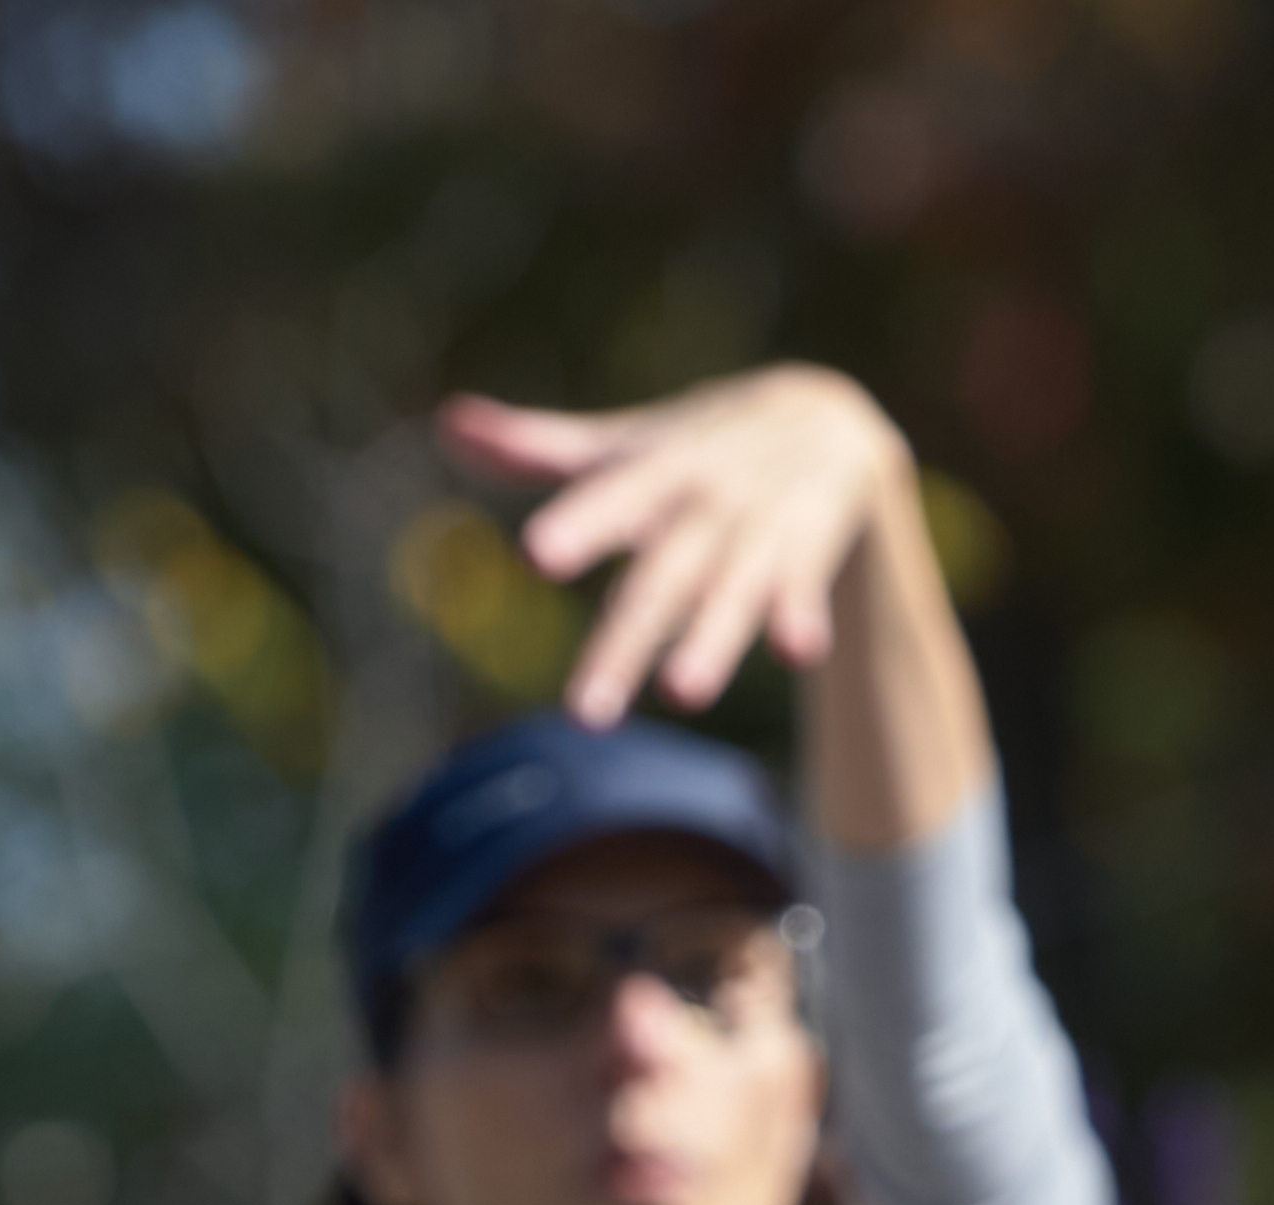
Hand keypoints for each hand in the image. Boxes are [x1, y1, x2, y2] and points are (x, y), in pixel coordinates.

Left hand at [443, 368, 913, 728]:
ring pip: (728, 595)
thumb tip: (448, 425)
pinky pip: (803, 594)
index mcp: (651, 475)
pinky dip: (803, 620)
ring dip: (711, 643)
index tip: (537, 557)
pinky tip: (799, 653)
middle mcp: (701, 507)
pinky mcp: (807, 560)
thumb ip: (541, 447)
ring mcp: (757, 534)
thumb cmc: (700, 447)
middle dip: (624, 645)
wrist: (825, 421)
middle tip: (585, 715)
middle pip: (657, 583)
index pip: (608, 502)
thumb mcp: (626, 444)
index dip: (577, 526)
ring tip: (682, 695)